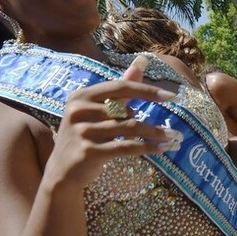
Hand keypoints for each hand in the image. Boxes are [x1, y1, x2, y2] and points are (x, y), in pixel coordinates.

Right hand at [45, 63, 179, 189]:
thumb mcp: (97, 111)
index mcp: (80, 96)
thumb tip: (142, 63)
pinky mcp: (88, 151)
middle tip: (173, 131)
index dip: (146, 90)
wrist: (62, 172)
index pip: (120, 87)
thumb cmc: (85, 138)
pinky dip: (147, 147)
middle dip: (151, 122)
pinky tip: (162, 149)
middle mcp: (78, 110)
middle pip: (126, 111)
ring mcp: (81, 131)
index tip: (171, 96)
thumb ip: (120, 90)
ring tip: (173, 138)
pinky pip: (126, 146)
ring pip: (129, 128)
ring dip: (155, 134)